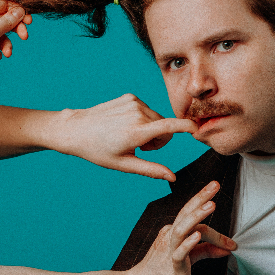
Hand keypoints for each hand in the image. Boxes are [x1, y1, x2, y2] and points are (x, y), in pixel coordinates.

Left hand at [52, 94, 198, 180]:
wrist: (77, 129)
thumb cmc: (99, 150)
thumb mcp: (125, 164)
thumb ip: (151, 170)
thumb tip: (172, 177)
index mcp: (136, 132)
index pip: (169, 127)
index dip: (186, 127)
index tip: (197, 128)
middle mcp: (137, 114)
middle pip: (165, 128)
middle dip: (159, 140)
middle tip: (140, 148)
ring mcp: (133, 103)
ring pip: (157, 119)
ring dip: (151, 130)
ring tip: (131, 136)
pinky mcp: (130, 97)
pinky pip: (147, 110)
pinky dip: (142, 119)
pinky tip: (125, 125)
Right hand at [128, 181, 236, 274]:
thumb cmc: (161, 274)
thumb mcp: (187, 259)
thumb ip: (205, 251)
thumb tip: (227, 249)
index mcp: (173, 233)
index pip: (192, 217)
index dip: (208, 211)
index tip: (220, 204)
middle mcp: (170, 237)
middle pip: (186, 213)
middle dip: (201, 198)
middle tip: (215, 184)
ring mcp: (169, 250)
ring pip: (182, 228)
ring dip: (197, 216)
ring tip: (211, 204)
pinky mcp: (171, 266)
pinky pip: (179, 253)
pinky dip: (188, 243)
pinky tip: (197, 236)